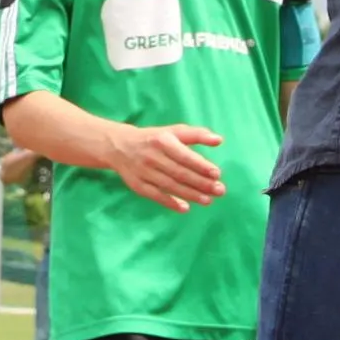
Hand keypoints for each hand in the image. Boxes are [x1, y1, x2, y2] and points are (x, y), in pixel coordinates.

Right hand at [109, 123, 225, 211]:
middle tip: (220, 190)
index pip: (185, 156)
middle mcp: (153, 156)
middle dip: (201, 183)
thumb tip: (219, 140)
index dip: (201, 165)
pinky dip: (170, 202)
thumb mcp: (174, 131)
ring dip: (191, 194)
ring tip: (208, 200)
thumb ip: (197, 134)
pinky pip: (156, 196)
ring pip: (170, 186)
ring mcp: (144, 172)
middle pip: (180, 173)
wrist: (119, 146)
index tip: (217, 174)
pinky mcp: (137, 185)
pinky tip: (185, 208)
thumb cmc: (155, 138)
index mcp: (163, 141)